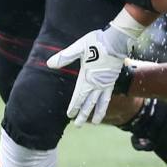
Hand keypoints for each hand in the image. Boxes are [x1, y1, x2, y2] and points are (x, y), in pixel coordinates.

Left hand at [46, 11, 144, 125]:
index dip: (74, 106)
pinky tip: (103, 107)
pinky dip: (104, 104)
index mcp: (87, 77)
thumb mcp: (78, 48)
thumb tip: (49, 64)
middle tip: (77, 125)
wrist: (116, 40)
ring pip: (100, 103)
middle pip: (88, 103)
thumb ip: (65, 57)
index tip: (69, 115)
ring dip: (96, 113)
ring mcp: (105, 83)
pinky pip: (108, 96)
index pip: (78, 97)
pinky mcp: (112, 80)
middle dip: (82, 115)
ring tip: (94, 123)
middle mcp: (96, 83)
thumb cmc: (96, 43)